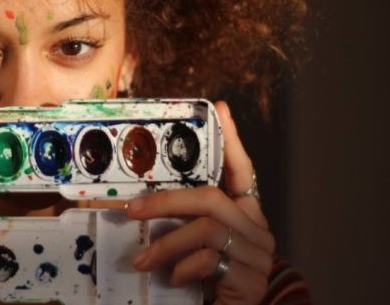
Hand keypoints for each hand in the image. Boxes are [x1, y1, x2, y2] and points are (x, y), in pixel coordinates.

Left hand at [126, 101, 274, 304]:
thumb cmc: (205, 281)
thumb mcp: (190, 245)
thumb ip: (179, 222)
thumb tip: (134, 205)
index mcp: (243, 214)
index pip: (242, 171)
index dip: (231, 141)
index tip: (220, 110)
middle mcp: (257, 229)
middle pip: (213, 198)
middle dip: (167, 201)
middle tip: (132, 211)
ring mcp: (257, 254)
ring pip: (208, 229)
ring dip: (167, 243)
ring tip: (142, 260)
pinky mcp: (251, 279)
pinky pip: (211, 260)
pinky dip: (184, 268)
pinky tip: (174, 279)